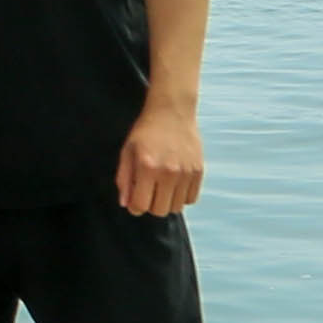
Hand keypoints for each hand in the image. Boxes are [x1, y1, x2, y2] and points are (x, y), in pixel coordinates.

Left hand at [118, 101, 204, 216]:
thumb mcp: (127, 151)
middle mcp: (169, 172)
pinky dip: (181, 196)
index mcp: (148, 167)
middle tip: (148, 191)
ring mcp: (186, 173)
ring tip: (161, 186)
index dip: (134, 206)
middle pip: (160, 210)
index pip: (141, 205)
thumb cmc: (146, 130)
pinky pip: (191, 199)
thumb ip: (124, 179)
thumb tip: (125, 203)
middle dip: (150, 205)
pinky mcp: (199, 172)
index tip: (134, 199)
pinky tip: (174, 183)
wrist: (172, 111)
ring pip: (176, 207)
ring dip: (166, 201)